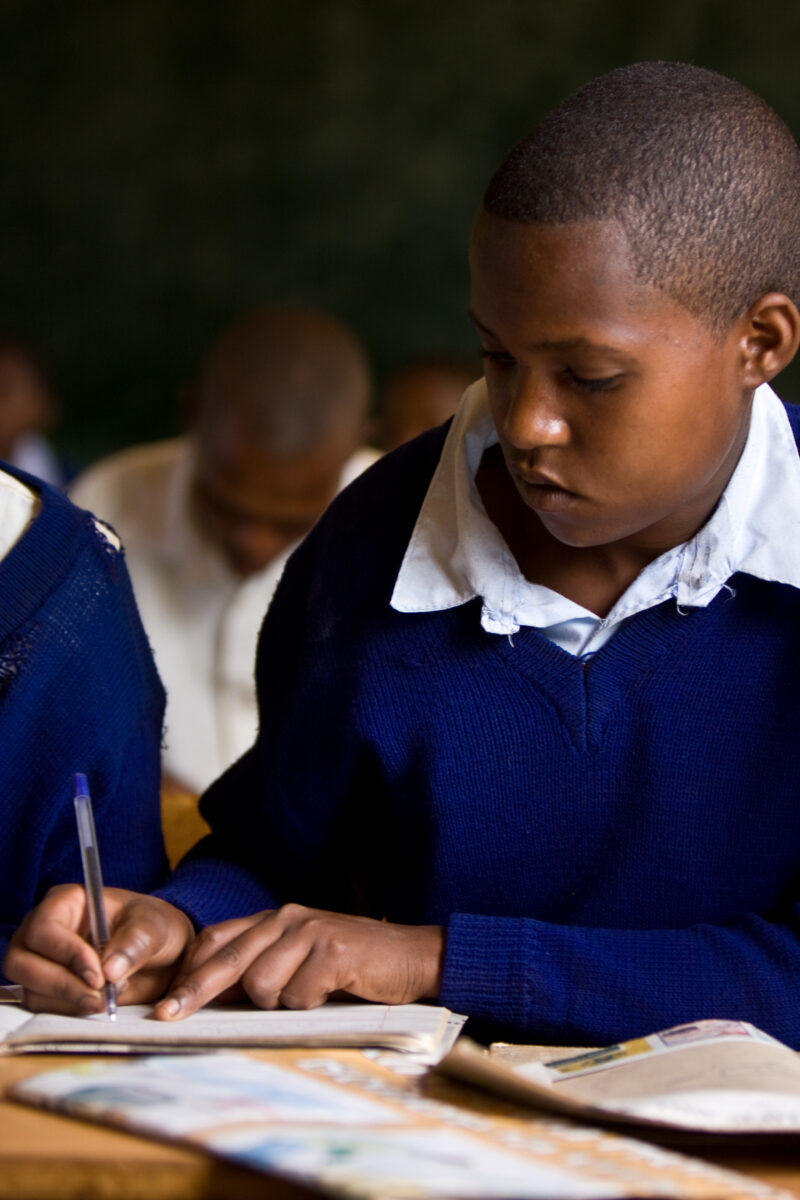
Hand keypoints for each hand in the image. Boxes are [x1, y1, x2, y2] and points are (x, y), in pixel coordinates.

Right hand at [4, 884, 194, 1013]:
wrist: (161, 951)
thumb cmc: (152, 926)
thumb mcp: (153, 926)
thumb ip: (134, 943)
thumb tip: (110, 970)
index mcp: (65, 902)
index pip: (44, 929)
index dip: (66, 953)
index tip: (98, 975)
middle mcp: (44, 932)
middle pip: (23, 963)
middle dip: (61, 985)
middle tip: (100, 997)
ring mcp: (42, 962)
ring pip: (32, 991)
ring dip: (69, 1002)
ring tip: (108, 996)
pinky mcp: (48, 990)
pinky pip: (44, 1008)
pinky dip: (70, 1012)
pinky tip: (98, 1002)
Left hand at [155, 904, 444, 1019]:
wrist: (412, 956)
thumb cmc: (353, 969)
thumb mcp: (301, 962)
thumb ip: (263, 969)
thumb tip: (211, 1000)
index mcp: (275, 920)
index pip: (217, 940)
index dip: (189, 973)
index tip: (168, 1005)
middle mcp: (287, 918)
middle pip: (226, 959)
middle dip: (194, 992)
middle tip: (168, 1017)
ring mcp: (310, 931)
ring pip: (261, 984)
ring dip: (279, 1004)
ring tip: (311, 996)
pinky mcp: (333, 951)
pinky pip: (298, 995)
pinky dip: (310, 1006)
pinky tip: (332, 994)